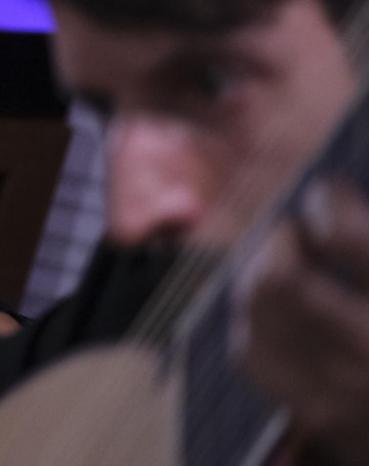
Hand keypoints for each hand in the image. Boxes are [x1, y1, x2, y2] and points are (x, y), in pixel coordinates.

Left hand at [233, 180, 368, 464]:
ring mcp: (342, 394)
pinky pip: (251, 351)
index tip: (325, 193)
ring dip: (260, 272)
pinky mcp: (317, 415)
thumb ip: (361, 240)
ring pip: (255, 310)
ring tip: (289, 263)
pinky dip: (255, 320)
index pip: (345, 236)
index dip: (327, 202)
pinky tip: (280, 309)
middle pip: (280, 278)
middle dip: (282, 240)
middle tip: (300, 232)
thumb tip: (322, 193)